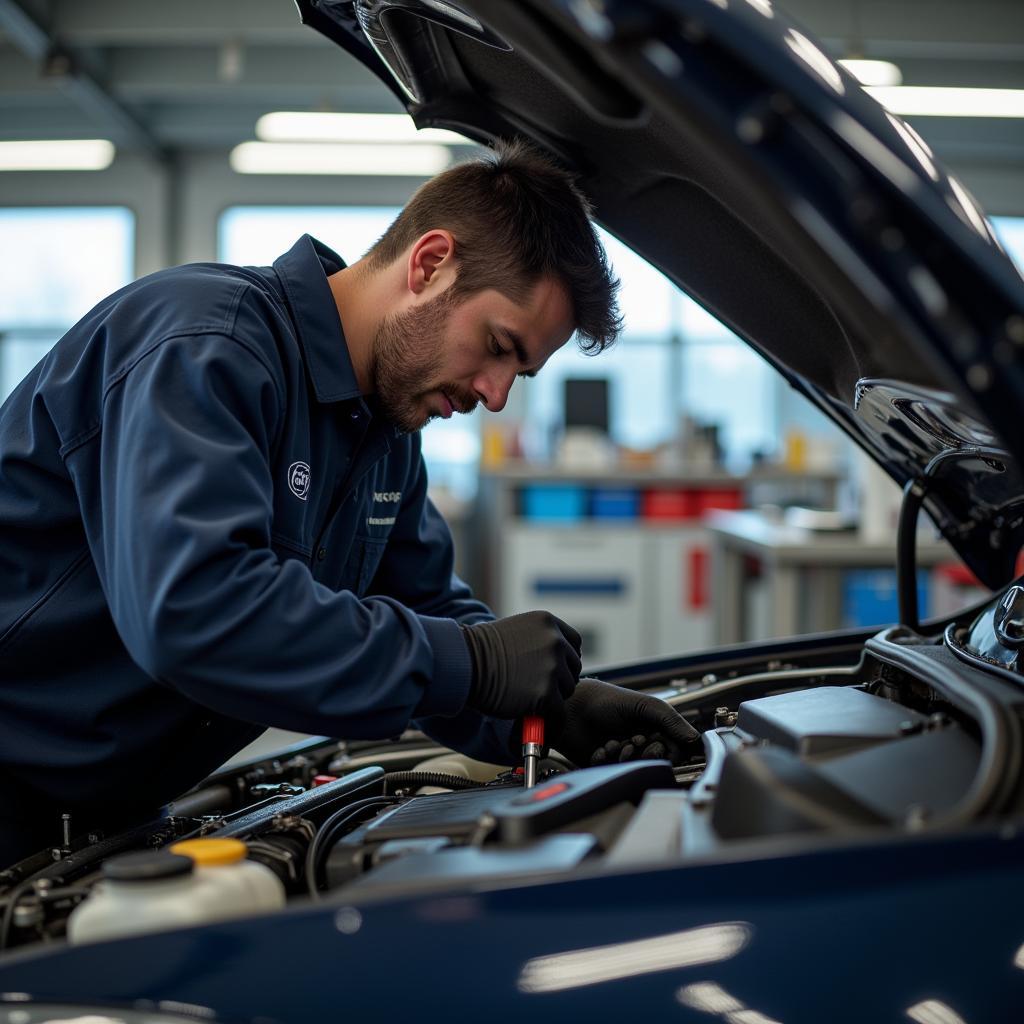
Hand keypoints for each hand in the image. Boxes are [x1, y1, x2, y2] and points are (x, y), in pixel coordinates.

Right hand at [461, 611, 581, 718]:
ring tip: (528, 698)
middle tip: (537, 688)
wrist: (463, 664)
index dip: (565, 659)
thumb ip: (540, 641)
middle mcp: (555, 641)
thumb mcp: (516, 632)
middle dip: (559, 680)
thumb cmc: (481, 652)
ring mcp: (552, 667)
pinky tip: (534, 718)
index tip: (553, 670)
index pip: (574, 644)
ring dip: (552, 697)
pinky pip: (558, 713)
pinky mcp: (546, 694)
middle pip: (573, 667)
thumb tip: (557, 664)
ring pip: (567, 690)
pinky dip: (548, 720)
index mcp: (548, 623)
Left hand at [549, 678, 699, 767]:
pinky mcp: (605, 768)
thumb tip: (694, 739)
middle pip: (655, 763)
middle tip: (630, 742)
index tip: (653, 742)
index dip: (664, 750)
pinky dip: (607, 763)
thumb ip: (669, 720)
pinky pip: (613, 775)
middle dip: (642, 754)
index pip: (673, 751)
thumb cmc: (606, 700)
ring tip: (611, 743)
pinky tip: (599, 750)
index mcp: (653, 730)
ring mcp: (622, 757)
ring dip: (623, 757)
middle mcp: (640, 745)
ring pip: (635, 771)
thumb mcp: (643, 704)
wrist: (571, 706)